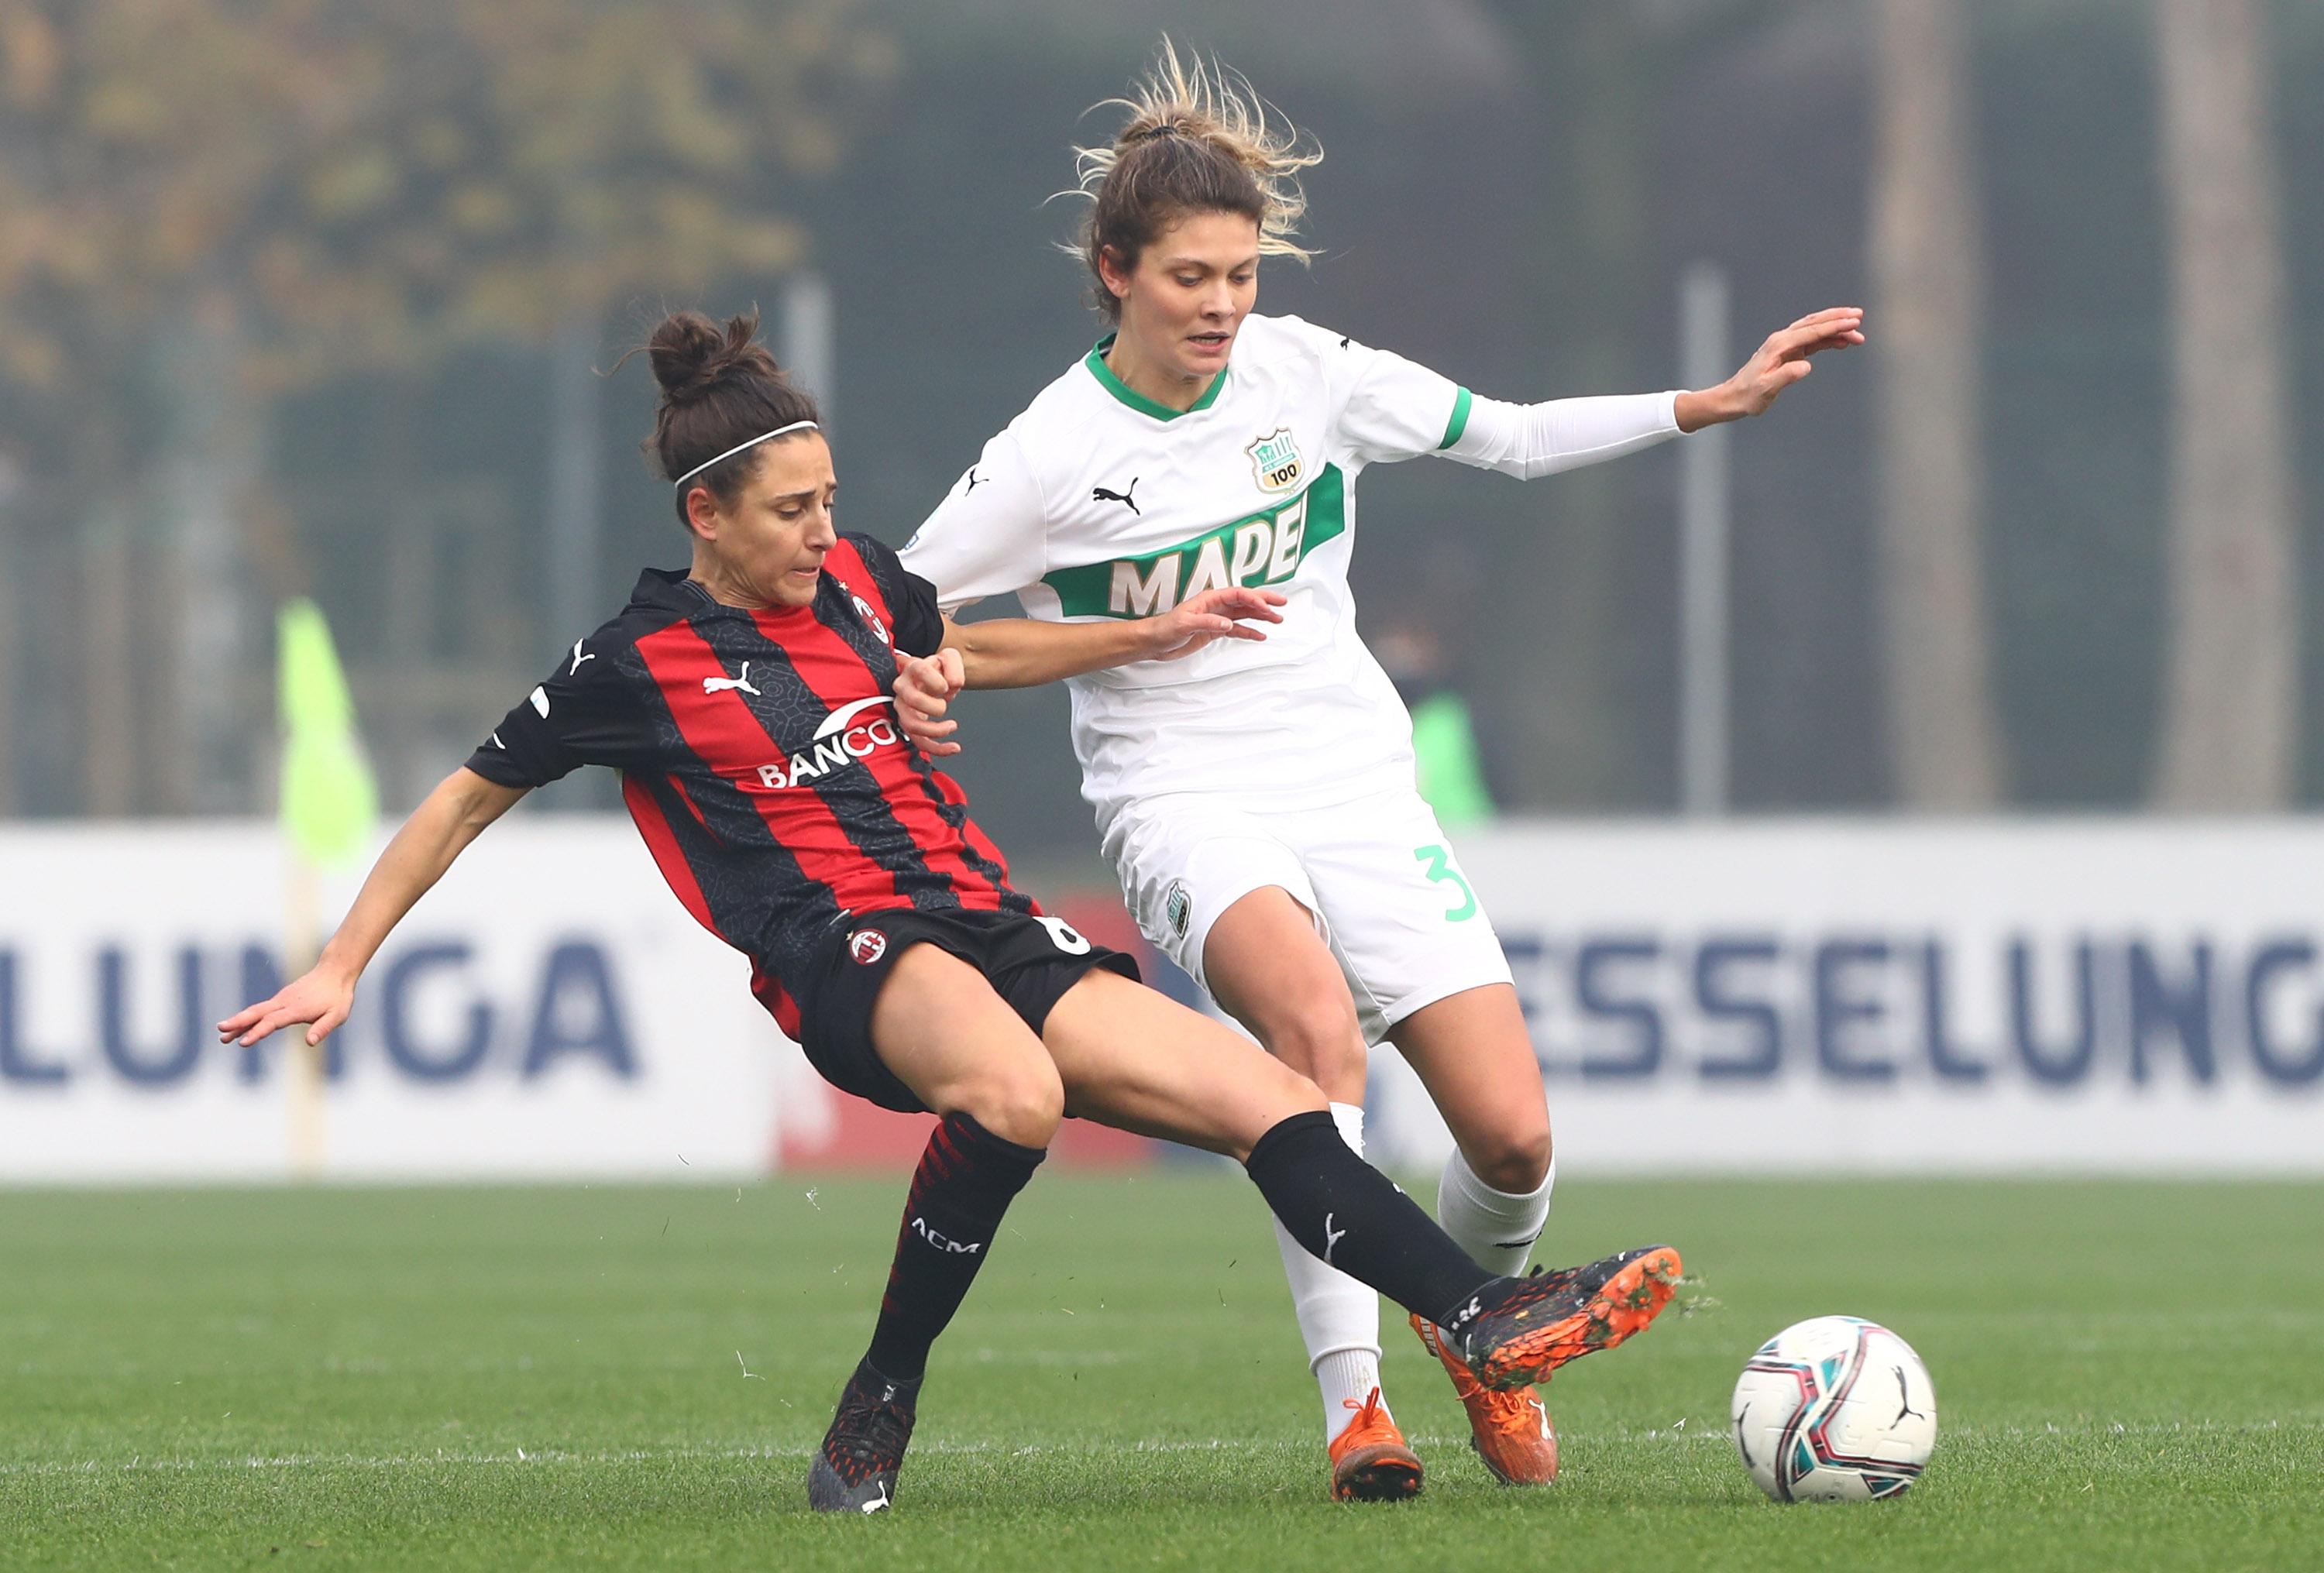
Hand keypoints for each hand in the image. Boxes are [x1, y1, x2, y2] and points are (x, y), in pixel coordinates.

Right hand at [217, 963, 356, 1048]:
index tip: (243, 1043)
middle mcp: (285, 1002)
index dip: (258, 1032)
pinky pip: (261, 1009)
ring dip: (239, 1022)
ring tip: (222, 1035)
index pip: (273, 1022)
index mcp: (296, 1009)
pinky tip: (240, 1026)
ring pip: (256, 1011)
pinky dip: (248, 1018)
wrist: (335, 972)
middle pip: (257, 1013)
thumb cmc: (338, 996)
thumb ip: (323, 1028)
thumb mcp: (337, 1015)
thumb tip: (310, 1042)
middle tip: (220, 1032)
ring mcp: (281, 999)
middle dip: (238, 1023)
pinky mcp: (282, 999)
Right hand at [894, 647, 965, 757]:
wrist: (929, 678)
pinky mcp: (909, 724)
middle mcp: (903, 687)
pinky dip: (937, 748)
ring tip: (952, 726)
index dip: (936, 680)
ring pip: (911, 724)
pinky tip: (954, 748)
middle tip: (946, 702)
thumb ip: (953, 665)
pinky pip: (918, 742)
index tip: (946, 686)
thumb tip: (951, 684)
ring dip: (934, 729)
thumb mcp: (949, 657)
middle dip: (935, 705)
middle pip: (913, 700)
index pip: (920, 669)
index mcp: (913, 668)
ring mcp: (903, 707)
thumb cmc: (937, 669)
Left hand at [1140, 586, 1286, 661]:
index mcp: (1209, 599)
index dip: (1254, 599)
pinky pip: (1237, 629)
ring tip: (1277, 619)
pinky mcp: (1214, 630)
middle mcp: (1215, 606)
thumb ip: (1207, 622)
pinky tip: (1260, 636)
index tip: (1267, 607)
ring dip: (1261, 616)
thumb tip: (1228, 623)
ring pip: (1244, 614)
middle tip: (1282, 603)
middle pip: (1245, 600)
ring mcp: (1217, 618)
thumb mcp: (1184, 624)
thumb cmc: (1164, 629)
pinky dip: (1249, 632)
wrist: (1154, 642)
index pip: (1237, 595)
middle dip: (1264, 601)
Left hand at [1677, 307, 1865, 430]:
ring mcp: (1785, 344)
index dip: (1834, 326)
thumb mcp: (1766, 389)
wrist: (1734, 397)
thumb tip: (1806, 366)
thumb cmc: (1749, 396)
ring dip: (1835, 328)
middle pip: (1814, 323)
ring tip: (1857, 332)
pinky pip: (1811, 341)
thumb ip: (1786, 376)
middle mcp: (1782, 340)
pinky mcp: (1788, 352)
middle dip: (1837, 318)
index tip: (1854, 323)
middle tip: (1859, 316)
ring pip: (1814, 330)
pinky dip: (1827, 339)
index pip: (1811, 331)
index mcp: (1779, 345)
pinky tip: (1841, 343)